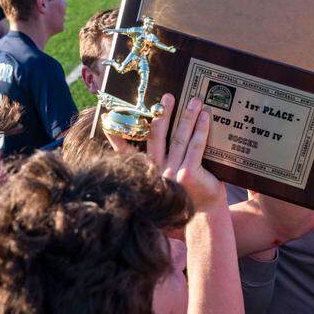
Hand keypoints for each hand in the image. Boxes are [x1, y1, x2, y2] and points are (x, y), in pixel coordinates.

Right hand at [110, 93, 222, 208]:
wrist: (205, 216)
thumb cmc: (189, 195)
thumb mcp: (167, 181)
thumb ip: (160, 164)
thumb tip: (157, 136)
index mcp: (149, 171)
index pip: (127, 152)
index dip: (116, 135)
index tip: (108, 118)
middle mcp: (158, 171)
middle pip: (157, 136)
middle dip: (162, 114)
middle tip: (167, 96)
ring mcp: (172, 172)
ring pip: (179, 137)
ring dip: (187, 116)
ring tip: (194, 101)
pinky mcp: (188, 174)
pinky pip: (195, 147)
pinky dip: (200, 130)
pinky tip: (205, 117)